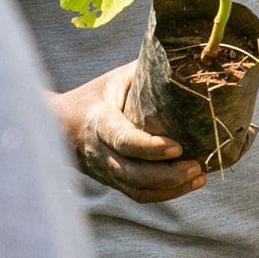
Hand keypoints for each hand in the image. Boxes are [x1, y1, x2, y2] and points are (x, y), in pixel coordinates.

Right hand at [52, 62, 203, 202]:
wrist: (59, 124)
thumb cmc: (96, 95)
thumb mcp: (116, 79)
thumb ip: (146, 74)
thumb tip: (185, 62)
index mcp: (99, 121)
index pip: (124, 140)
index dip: (150, 148)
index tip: (177, 146)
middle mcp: (100, 151)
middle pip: (132, 173)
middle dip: (167, 175)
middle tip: (196, 165)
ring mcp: (104, 170)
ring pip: (136, 189)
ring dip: (170, 188)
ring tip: (199, 177)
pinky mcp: (112, 181)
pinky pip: (137, 195)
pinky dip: (164, 194)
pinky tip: (187, 185)